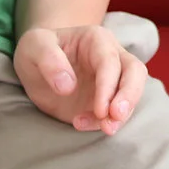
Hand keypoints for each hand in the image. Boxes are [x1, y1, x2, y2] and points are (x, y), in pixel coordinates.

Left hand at [13, 23, 147, 135]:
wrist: (37, 63)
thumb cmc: (37, 49)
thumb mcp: (34, 46)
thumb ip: (48, 60)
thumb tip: (67, 86)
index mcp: (96, 40)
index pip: (110, 62)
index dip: (108, 87)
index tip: (101, 110)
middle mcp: (111, 56)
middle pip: (135, 72)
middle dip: (130, 96)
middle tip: (116, 117)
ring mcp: (112, 78)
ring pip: (133, 91)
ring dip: (123, 114)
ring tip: (105, 129)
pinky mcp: (106, 98)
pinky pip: (115, 111)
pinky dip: (104, 122)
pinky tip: (80, 124)